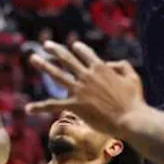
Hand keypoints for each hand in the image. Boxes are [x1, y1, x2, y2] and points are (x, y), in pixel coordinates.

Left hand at [27, 41, 145, 137]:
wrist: (130, 118)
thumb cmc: (134, 100)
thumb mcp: (133, 76)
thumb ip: (121, 65)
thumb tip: (109, 63)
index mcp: (100, 67)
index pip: (86, 54)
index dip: (79, 49)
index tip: (73, 46)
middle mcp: (87, 75)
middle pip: (67, 59)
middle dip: (55, 50)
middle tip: (46, 45)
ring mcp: (79, 90)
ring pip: (57, 75)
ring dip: (44, 65)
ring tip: (33, 58)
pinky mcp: (75, 105)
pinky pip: (54, 104)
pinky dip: (40, 107)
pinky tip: (28, 109)